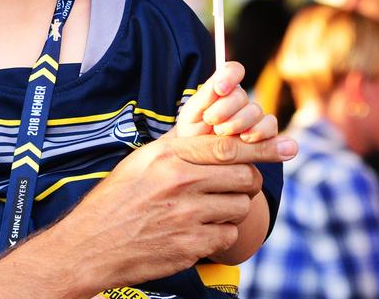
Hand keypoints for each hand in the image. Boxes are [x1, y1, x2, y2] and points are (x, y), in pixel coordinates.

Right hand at [29, 133, 295, 295]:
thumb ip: (177, 147)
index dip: (262, 146)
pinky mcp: (190, 246)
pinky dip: (220, 234)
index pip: (227, 146)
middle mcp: (179, 183)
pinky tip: (198, 231)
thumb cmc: (116, 200)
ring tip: (208, 211)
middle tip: (235, 187)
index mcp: (168, 157)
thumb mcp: (140, 162)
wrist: (91, 244)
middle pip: (243, 177)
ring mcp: (186, 216)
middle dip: (246, 182)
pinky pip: (228, 236)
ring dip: (232, 210)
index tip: (287, 146)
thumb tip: (212, 133)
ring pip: (239, 207)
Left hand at [177, 61, 276, 141]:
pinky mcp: (265, 133)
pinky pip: (270, 126)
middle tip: (211, 122)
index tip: (220, 88)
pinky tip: (245, 138)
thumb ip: (204, 97)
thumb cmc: (192, 136)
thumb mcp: (191, 115)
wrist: (198, 163)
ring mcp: (253, 117)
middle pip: (241, 95)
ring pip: (255, 110)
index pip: (233, 70)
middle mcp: (239, 101)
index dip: (230, 75)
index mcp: (221, 90)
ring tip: (221, 134)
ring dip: (238, 123)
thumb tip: (218, 83)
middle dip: (225, 109)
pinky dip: (259, 131)